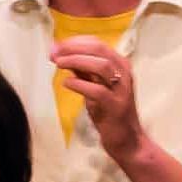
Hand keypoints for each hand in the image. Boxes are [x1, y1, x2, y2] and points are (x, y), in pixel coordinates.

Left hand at [52, 35, 143, 161]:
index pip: (98, 44)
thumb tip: (60, 55)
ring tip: (58, 63)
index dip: (75, 42)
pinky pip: (97, 91)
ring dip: (77, 61)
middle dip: (74, 48)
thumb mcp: (94, 86)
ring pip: (101, 66)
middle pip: (100, 50)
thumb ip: (81, 71)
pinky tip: (67, 84)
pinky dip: (80, 84)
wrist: (126, 139)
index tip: (56, 46)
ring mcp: (121, 89)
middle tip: (55, 53)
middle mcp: (123, 73)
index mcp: (119, 65)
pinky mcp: (116, 106)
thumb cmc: (108, 111)